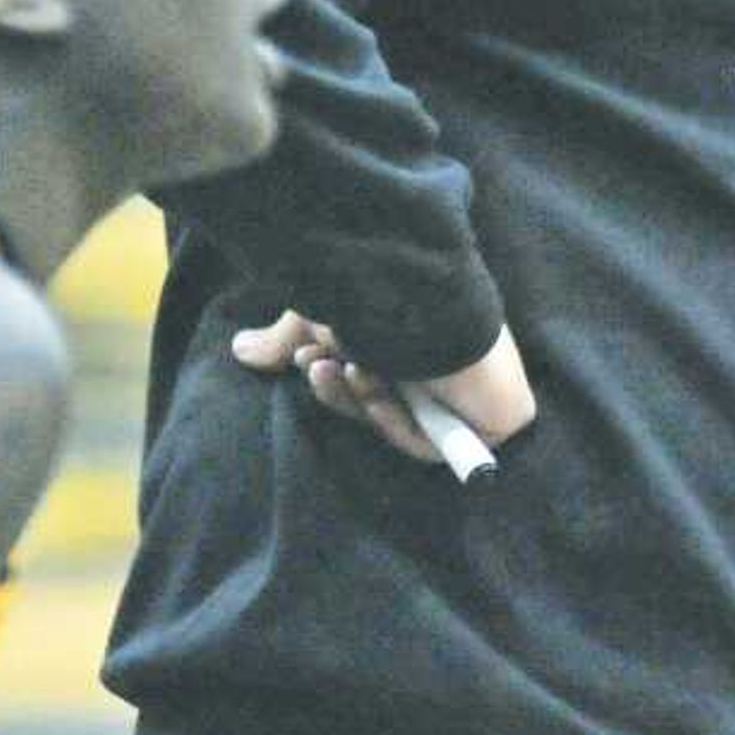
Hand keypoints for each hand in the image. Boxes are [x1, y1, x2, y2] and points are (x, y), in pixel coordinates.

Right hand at [230, 314, 537, 467]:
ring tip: (346, 368)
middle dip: (345, 391)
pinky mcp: (497, 417)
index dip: (336, 380)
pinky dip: (398, 423)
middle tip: (317, 366)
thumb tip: (237, 350)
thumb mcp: (318, 317)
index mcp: (421, 334)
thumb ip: (285, 339)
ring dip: (365, 401)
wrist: (418, 289)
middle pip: (387, 405)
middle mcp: (451, 361)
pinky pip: (433, 445)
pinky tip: (379, 392)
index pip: (376, 378)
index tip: (306, 359)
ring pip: (406, 424)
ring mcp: (474, 390)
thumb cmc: (374, 291)